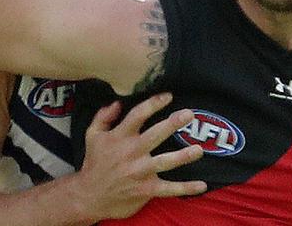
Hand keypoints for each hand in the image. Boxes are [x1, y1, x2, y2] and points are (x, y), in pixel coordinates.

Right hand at [77, 92, 205, 220]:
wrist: (89, 196)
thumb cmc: (94, 162)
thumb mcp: (92, 135)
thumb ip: (103, 116)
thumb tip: (117, 102)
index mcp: (119, 137)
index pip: (138, 115)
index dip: (153, 104)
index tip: (168, 96)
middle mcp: (132, 153)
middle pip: (155, 135)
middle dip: (172, 124)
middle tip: (189, 114)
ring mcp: (140, 172)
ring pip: (165, 162)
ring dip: (183, 156)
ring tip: (198, 149)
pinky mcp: (146, 189)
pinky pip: (169, 189)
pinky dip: (186, 188)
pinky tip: (201, 185)